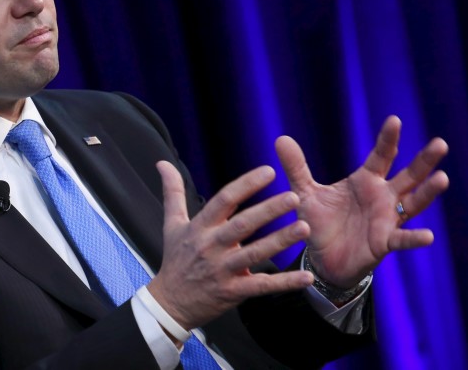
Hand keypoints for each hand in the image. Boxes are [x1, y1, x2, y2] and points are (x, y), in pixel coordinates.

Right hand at [147, 161, 314, 330]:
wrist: (169, 303)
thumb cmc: (175, 260)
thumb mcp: (171, 224)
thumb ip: (172, 191)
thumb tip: (162, 163)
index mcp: (200, 227)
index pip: (224, 200)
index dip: (246, 185)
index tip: (268, 171)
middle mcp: (211, 246)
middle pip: (243, 225)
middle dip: (269, 210)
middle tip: (294, 196)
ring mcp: (222, 270)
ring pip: (255, 253)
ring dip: (280, 241)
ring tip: (304, 228)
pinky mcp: (233, 292)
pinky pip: (262, 286)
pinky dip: (285, 283)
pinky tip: (305, 277)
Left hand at [276, 115, 448, 287]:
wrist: (321, 259)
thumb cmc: (319, 223)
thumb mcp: (304, 193)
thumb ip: (296, 167)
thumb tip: (280, 138)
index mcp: (365, 181)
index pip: (381, 156)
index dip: (388, 139)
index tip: (394, 120)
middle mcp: (382, 197)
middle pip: (408, 175)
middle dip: (424, 160)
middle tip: (440, 144)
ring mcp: (387, 220)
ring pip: (413, 203)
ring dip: (428, 192)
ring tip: (442, 178)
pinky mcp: (384, 242)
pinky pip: (402, 239)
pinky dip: (414, 238)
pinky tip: (428, 236)